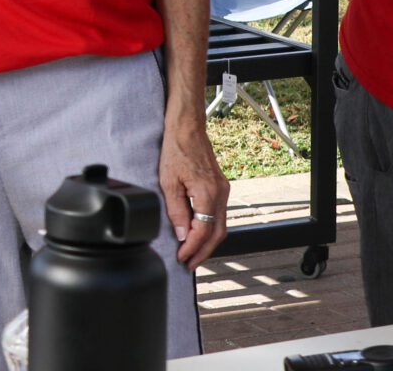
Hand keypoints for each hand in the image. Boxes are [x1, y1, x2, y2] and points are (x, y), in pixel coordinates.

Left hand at [160, 117, 228, 265]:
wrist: (187, 128)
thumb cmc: (176, 149)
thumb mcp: (169, 181)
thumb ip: (176, 210)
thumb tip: (181, 234)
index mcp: (208, 193)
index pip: (203, 231)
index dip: (192, 248)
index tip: (182, 258)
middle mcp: (221, 193)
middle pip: (217, 233)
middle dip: (204, 252)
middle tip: (190, 265)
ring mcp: (223, 190)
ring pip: (220, 225)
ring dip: (208, 242)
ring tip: (193, 254)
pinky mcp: (221, 187)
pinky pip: (219, 214)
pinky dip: (210, 228)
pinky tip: (198, 234)